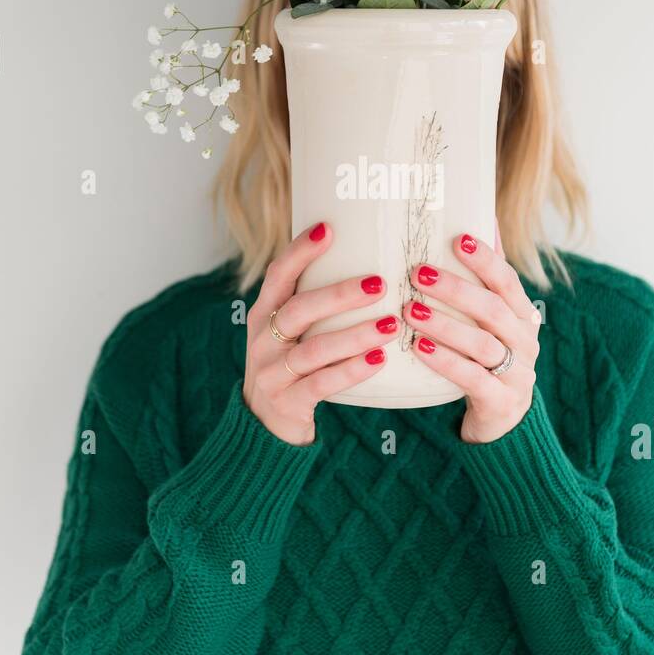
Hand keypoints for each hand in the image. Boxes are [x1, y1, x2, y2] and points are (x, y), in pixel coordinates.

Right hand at [243, 222, 394, 445]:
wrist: (265, 425)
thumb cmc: (291, 366)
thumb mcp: (290, 332)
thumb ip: (314, 303)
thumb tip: (370, 260)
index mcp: (263, 314)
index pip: (277, 275)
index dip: (299, 251)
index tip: (328, 229)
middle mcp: (262, 340)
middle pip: (298, 310)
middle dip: (339, 294)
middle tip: (381, 284)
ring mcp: (272, 373)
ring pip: (314, 349)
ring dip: (355, 335)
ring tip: (391, 325)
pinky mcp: (288, 402)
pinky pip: (322, 384)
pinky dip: (352, 371)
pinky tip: (380, 360)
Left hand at [403, 226, 541, 443]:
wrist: (501, 421)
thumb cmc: (489, 358)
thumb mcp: (492, 321)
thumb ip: (488, 277)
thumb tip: (483, 216)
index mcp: (523, 316)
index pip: (507, 281)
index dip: (485, 259)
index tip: (458, 239)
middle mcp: (525, 342)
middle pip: (494, 309)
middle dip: (456, 289)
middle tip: (417, 273)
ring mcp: (517, 373)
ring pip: (483, 343)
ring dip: (444, 324)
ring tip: (410, 311)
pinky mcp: (501, 402)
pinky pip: (473, 378)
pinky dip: (445, 361)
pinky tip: (419, 348)